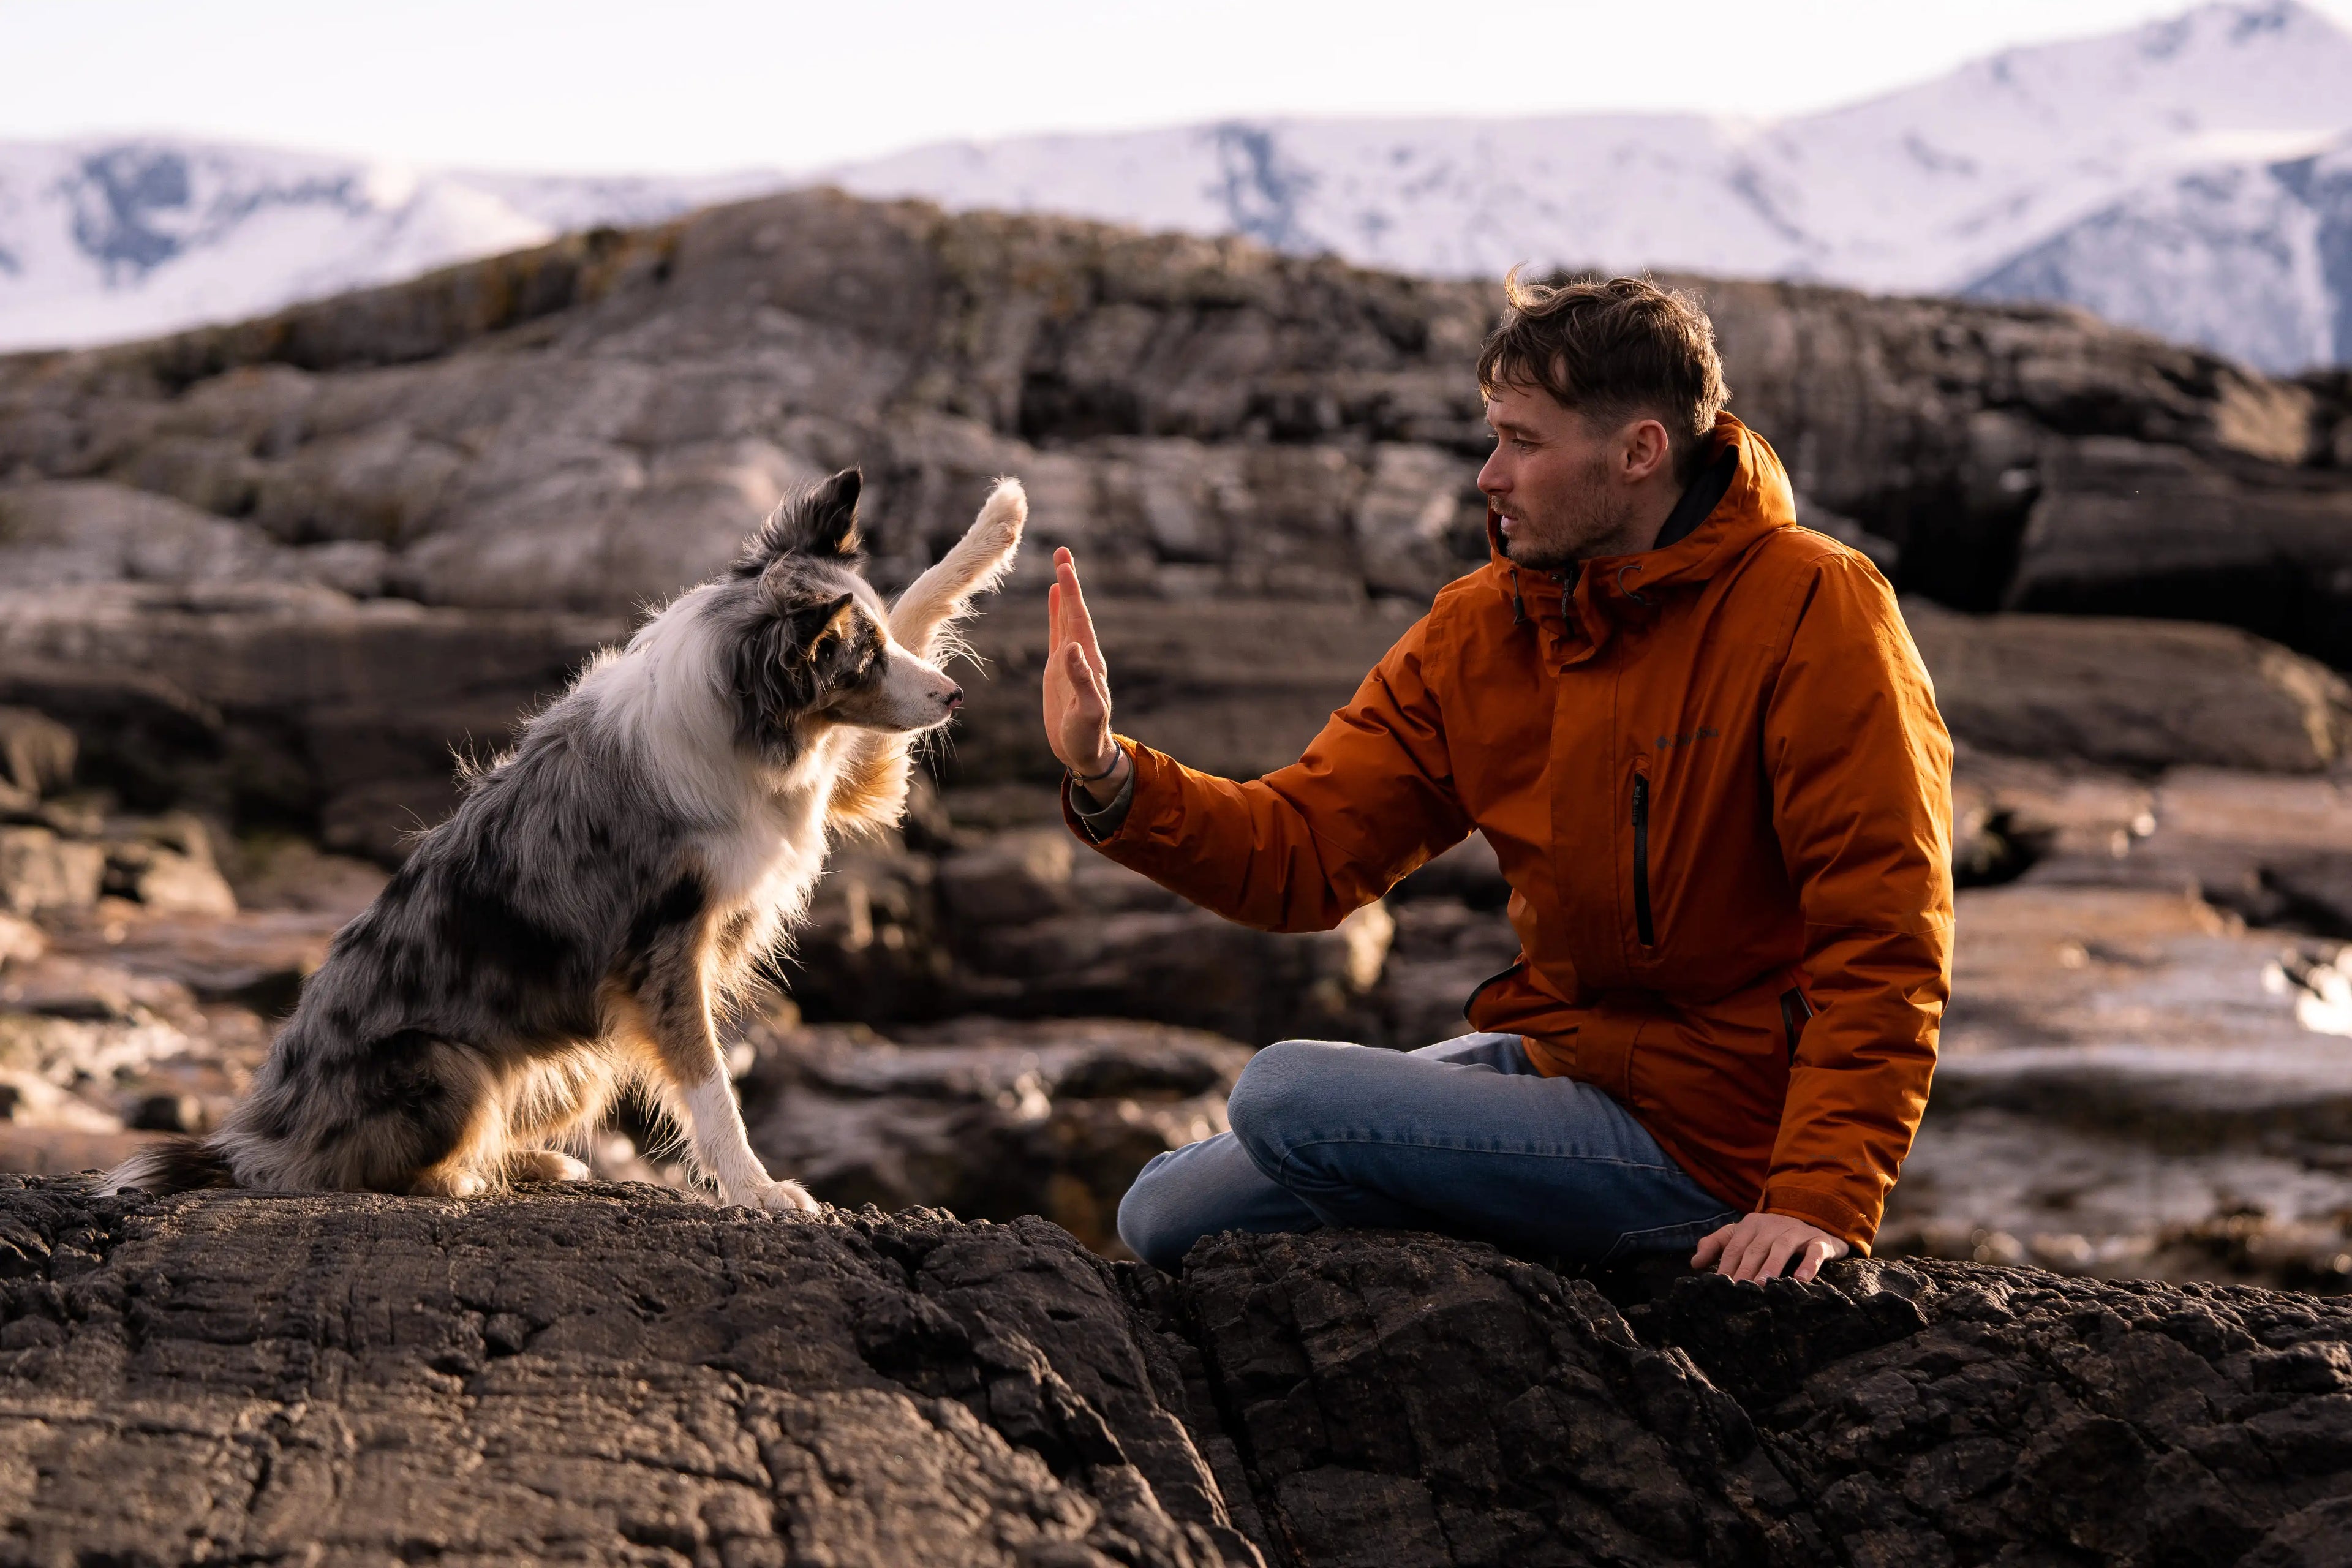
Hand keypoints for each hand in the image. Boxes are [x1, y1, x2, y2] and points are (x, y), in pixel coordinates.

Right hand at [1045, 547, 1124, 801]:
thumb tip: (1073, 648)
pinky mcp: (1059, 668)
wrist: (1084, 752)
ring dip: (1063, 592)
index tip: (1064, 567)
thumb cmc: (1088, 735)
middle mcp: (1082, 654)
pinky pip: (1057, 632)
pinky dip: (1055, 613)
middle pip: (1074, 610)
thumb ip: (1082, 680)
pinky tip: (1053, 597)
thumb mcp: (1087, 711)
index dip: (1072, 593)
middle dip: (1068, 581)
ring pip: (1065, 617)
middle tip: (1061, 551)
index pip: (1079, 619)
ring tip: (1059, 565)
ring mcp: (1070, 659)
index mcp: (1090, 661)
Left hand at [1691, 1212, 1848, 1281]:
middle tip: (1737, 1290)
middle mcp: (1772, 1225)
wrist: (1815, 1225)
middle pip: (1755, 1249)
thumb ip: (1718, 1245)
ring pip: (1781, 1248)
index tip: (1718, 1286)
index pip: (1734, 1247)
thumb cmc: (1772, 1237)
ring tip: (1762, 1284)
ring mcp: (1796, 1231)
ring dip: (1771, 1266)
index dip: (1725, 1266)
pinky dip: (1809, 1264)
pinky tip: (1802, 1279)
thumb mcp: (1744, 1237)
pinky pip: (1814, 1251)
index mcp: (1751, 1224)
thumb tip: (1694, 1263)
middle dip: (1744, 1269)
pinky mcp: (1818, 1241)